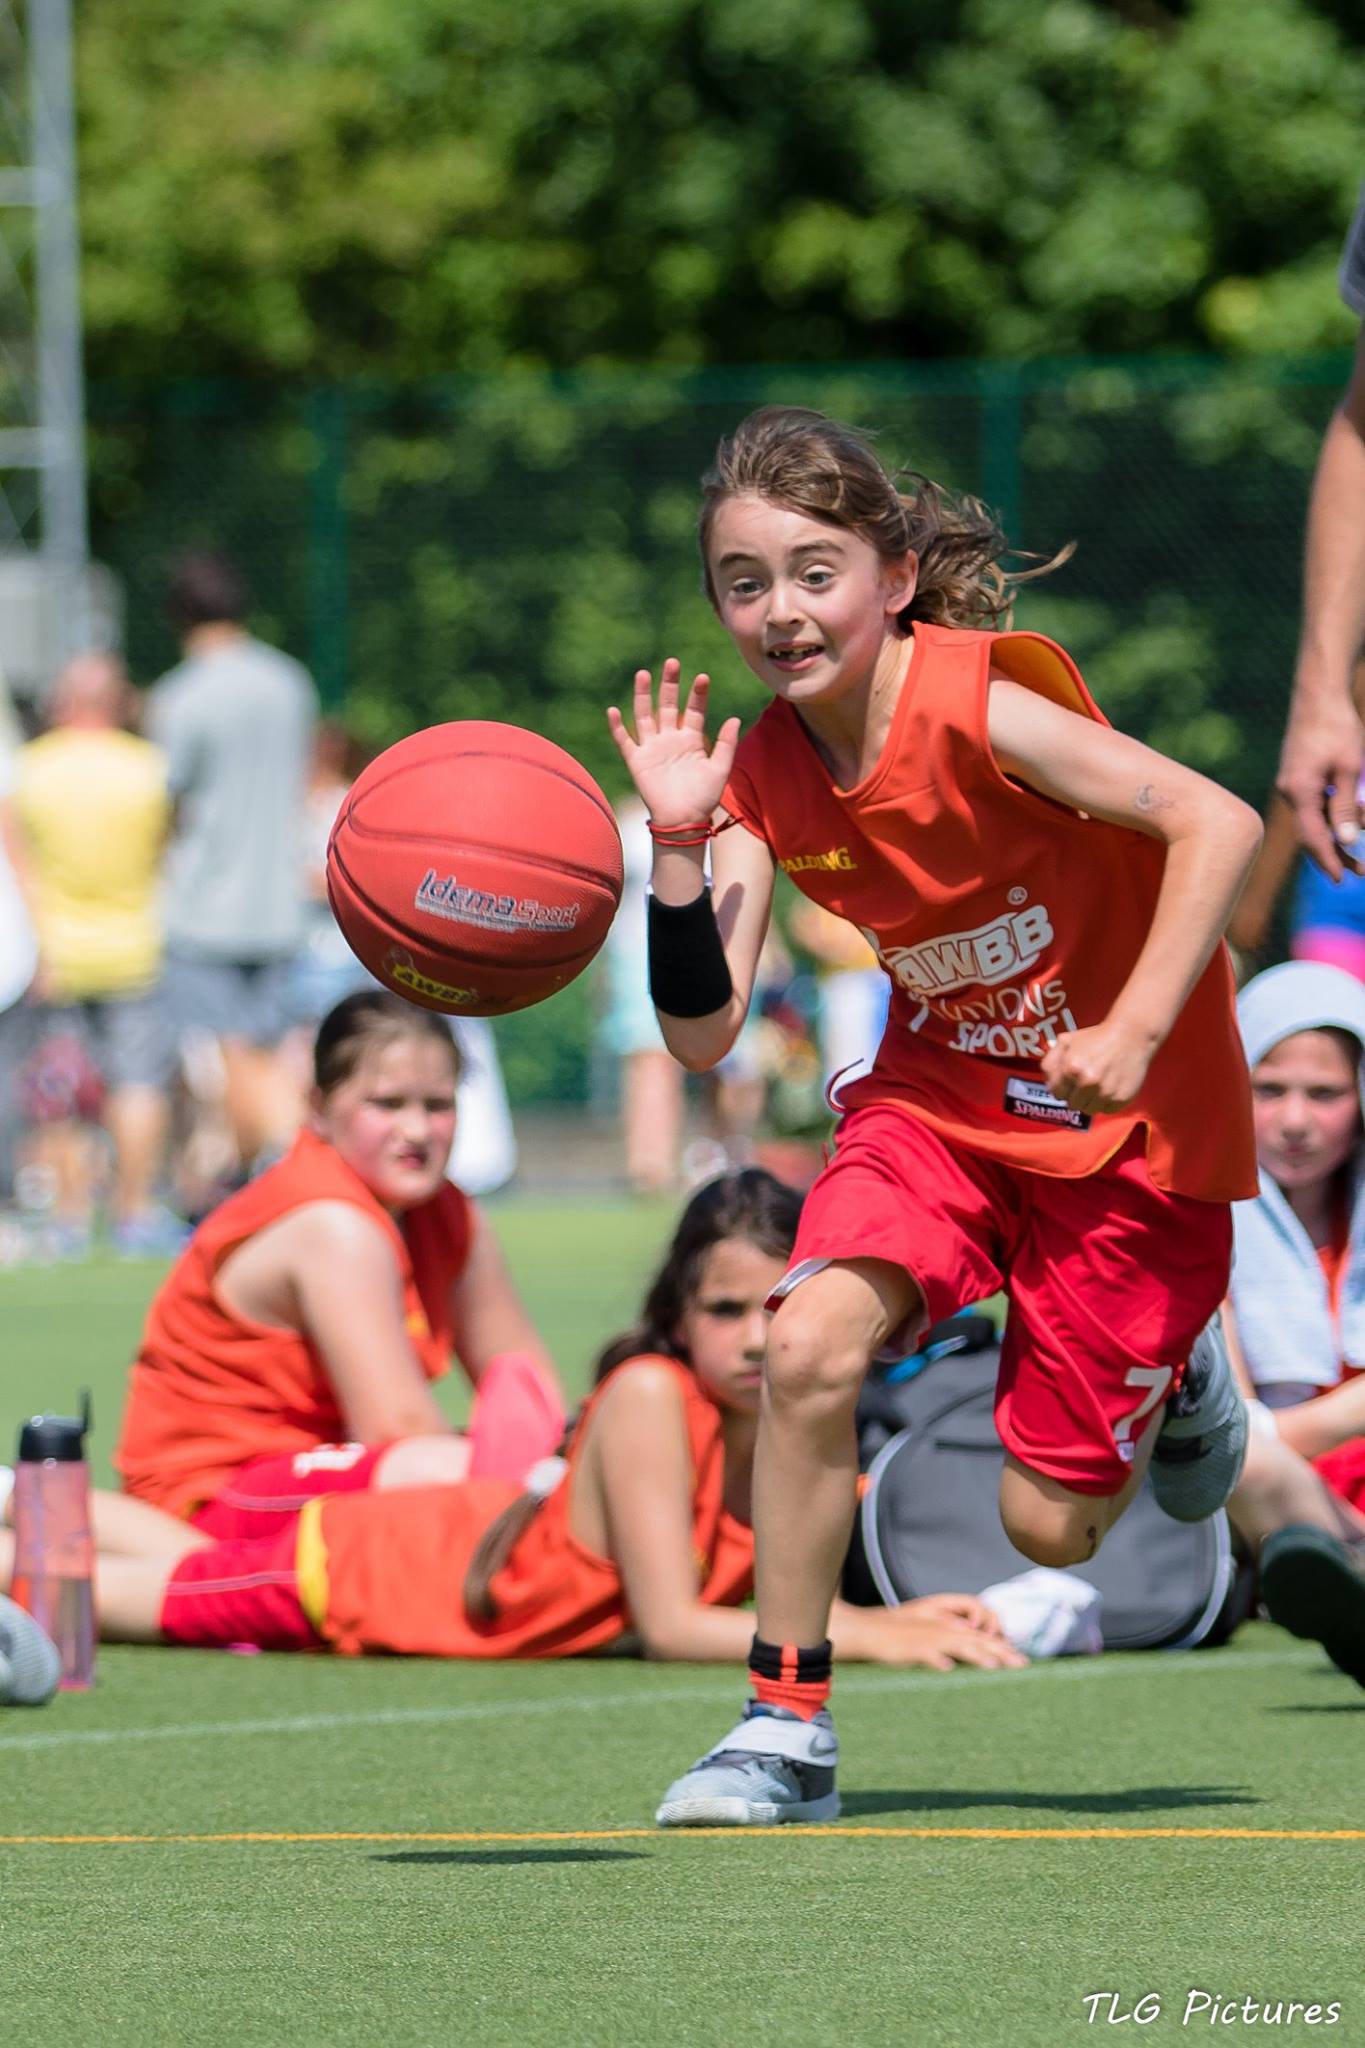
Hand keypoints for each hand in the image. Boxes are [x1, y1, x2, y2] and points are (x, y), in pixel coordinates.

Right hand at [607, 659, 740, 828]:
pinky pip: (624, 741)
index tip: (703, 678)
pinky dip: (617, 727)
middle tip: (672, 662)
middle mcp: (670, 739)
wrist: (683, 821)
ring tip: (643, 674)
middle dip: (669, 684)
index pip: (694, 709)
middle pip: (667, 705)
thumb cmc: (704, 798)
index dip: (697, 694)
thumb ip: (727, 744)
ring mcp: (652, 748)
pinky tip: (613, 711)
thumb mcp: (720, 769)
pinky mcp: (637, 761)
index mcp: (691, 739)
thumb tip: (734, 718)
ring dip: (643, 695)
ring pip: (645, 715)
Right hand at [861, 1600, 1027, 1670]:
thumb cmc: (898, 1641)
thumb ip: (947, 1651)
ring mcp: (926, 1639)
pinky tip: (947, 1668)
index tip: (1023, 1661)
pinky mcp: (910, 1647)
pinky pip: (926, 1653)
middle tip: (1023, 1664)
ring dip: (975, 1654)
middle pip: (975, 1640)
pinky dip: (937, 1659)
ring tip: (994, 1665)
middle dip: (1000, 1651)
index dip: (1002, 1648)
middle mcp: (941, 1632)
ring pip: (956, 1645)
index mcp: (947, 1631)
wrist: (868, 1631)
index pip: (980, 1638)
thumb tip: (962, 1665)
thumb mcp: (927, 1644)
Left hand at [1040, 1016, 1155, 1114]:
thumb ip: (1051, 1061)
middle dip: (1076, 1095)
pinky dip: (1107, 1102)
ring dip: (1091, 1100)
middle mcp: (1087, 1082)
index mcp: (1071, 1068)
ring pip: (1089, 1110)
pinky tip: (1111, 1087)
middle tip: (1086, 1083)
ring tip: (1099, 1085)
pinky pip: (1107, 1110)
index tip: (1071, 1082)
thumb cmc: (1096, 1038)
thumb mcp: (1068, 1041)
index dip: (1063, 1088)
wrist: (1131, 1035)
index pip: (1057, 1093)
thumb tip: (1048, 1081)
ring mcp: (1105, 1092)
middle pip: (1073, 1104)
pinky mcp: (1121, 1099)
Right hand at [1276, 687, 1364, 881]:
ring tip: (1361, 849)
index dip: (1329, 860)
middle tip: (1361, 872)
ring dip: (1337, 835)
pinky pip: (1314, 806)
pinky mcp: (1298, 777)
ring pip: (1314, 820)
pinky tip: (1349, 821)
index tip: (1342, 880)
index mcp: (1300, 792)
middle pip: (1311, 834)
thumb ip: (1346, 807)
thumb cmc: (1336, 727)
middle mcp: (1291, 792)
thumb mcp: (1349, 768)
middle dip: (1336, 854)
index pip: (1313, 837)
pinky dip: (1332, 817)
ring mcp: (1292, 785)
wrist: (1318, 695)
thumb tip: (1346, 840)